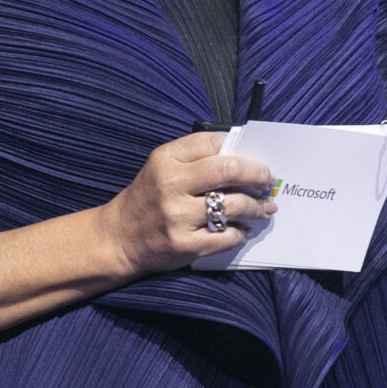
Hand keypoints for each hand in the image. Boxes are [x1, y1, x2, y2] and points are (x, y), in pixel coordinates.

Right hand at [96, 132, 278, 275]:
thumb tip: (240, 156)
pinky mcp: (185, 245)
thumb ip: (194, 158)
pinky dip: (241, 233)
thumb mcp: (161, 168)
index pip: (213, 143)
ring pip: (234, 205)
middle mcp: (171, 184)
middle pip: (228, 170)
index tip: (254, 159)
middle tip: (268, 180)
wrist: (119, 238)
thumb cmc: (147, 199)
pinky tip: (244, 230)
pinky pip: (226, 237)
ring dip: (257, 207)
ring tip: (265, 208)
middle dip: (257, 174)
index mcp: (166, 159)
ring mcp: (178, 216)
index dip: (240, 149)